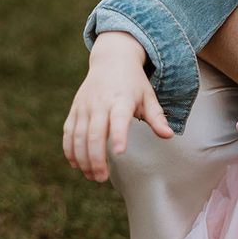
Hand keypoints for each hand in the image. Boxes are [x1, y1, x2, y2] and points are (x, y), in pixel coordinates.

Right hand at [62, 32, 173, 181]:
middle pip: (94, 134)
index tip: (120, 152)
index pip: (119, 119)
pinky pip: (68, 133)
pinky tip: (76, 165)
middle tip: (102, 178)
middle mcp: (101, 103)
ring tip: (92, 176)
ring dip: (82, 159)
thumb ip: (157, 118)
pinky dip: (69, 150)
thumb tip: (169, 136)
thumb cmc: (134, 82)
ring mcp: (85, 106)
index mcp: (122, 99)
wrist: (112, 59)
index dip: (119, 135)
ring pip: (78, 137)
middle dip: (96, 159)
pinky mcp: (74, 109)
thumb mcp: (148, 96)